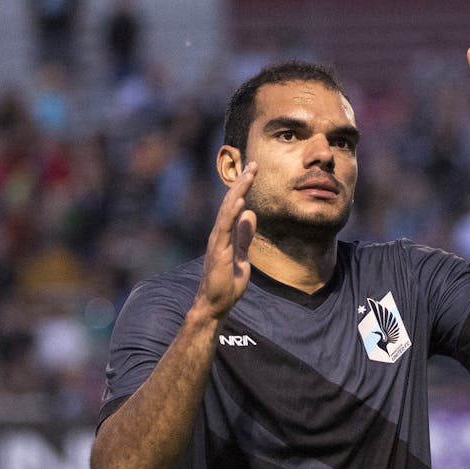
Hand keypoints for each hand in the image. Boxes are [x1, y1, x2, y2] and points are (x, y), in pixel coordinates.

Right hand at [197, 162, 256, 318]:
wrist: (215, 304)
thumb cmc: (226, 284)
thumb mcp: (242, 256)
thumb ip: (244, 237)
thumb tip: (250, 215)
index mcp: (225, 234)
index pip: (234, 206)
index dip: (244, 188)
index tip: (253, 171)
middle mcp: (219, 233)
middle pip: (230, 202)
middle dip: (242, 183)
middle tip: (253, 164)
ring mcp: (217, 241)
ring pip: (227, 210)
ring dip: (239, 191)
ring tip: (249, 175)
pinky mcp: (218, 250)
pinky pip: (225, 227)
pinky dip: (232, 212)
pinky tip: (240, 200)